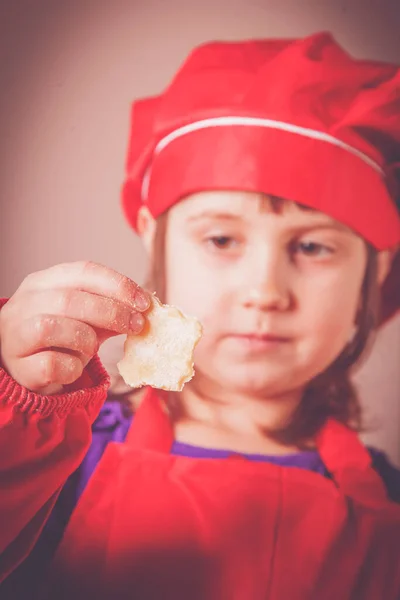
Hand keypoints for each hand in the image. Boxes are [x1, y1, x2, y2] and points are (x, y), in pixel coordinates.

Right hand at [0, 261, 149, 393]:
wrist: (25, 369)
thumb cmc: (60, 338)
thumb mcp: (84, 317)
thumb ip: (110, 309)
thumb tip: (145, 308)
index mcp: (43, 282)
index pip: (84, 271)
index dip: (118, 285)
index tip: (144, 302)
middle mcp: (25, 303)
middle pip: (70, 299)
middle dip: (112, 312)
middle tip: (137, 325)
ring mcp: (17, 334)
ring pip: (54, 328)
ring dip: (86, 340)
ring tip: (92, 349)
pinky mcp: (20, 367)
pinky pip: (51, 364)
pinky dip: (72, 368)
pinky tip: (74, 368)